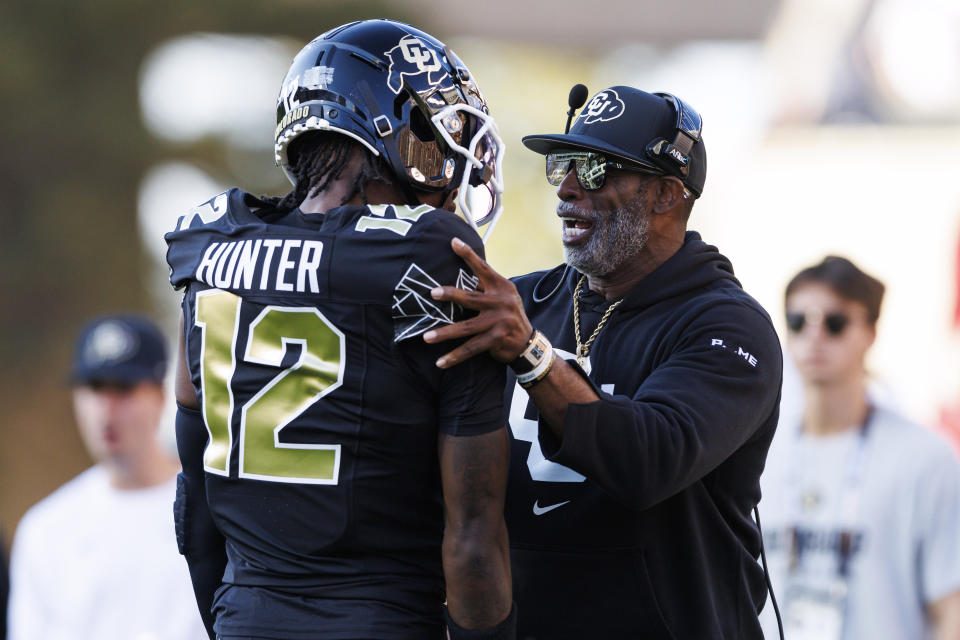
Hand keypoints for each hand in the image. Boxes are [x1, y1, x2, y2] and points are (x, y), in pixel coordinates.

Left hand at [423, 237, 532, 368]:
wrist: (527, 342)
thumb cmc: (507, 315)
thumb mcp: (503, 296)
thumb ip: (485, 287)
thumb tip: (458, 276)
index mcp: (501, 286)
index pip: (483, 268)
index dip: (468, 255)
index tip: (453, 242)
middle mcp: (501, 302)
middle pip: (471, 298)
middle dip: (451, 295)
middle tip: (433, 293)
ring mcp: (499, 322)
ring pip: (466, 328)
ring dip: (445, 333)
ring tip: (426, 337)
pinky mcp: (496, 339)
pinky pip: (471, 348)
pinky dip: (455, 356)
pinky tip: (441, 362)